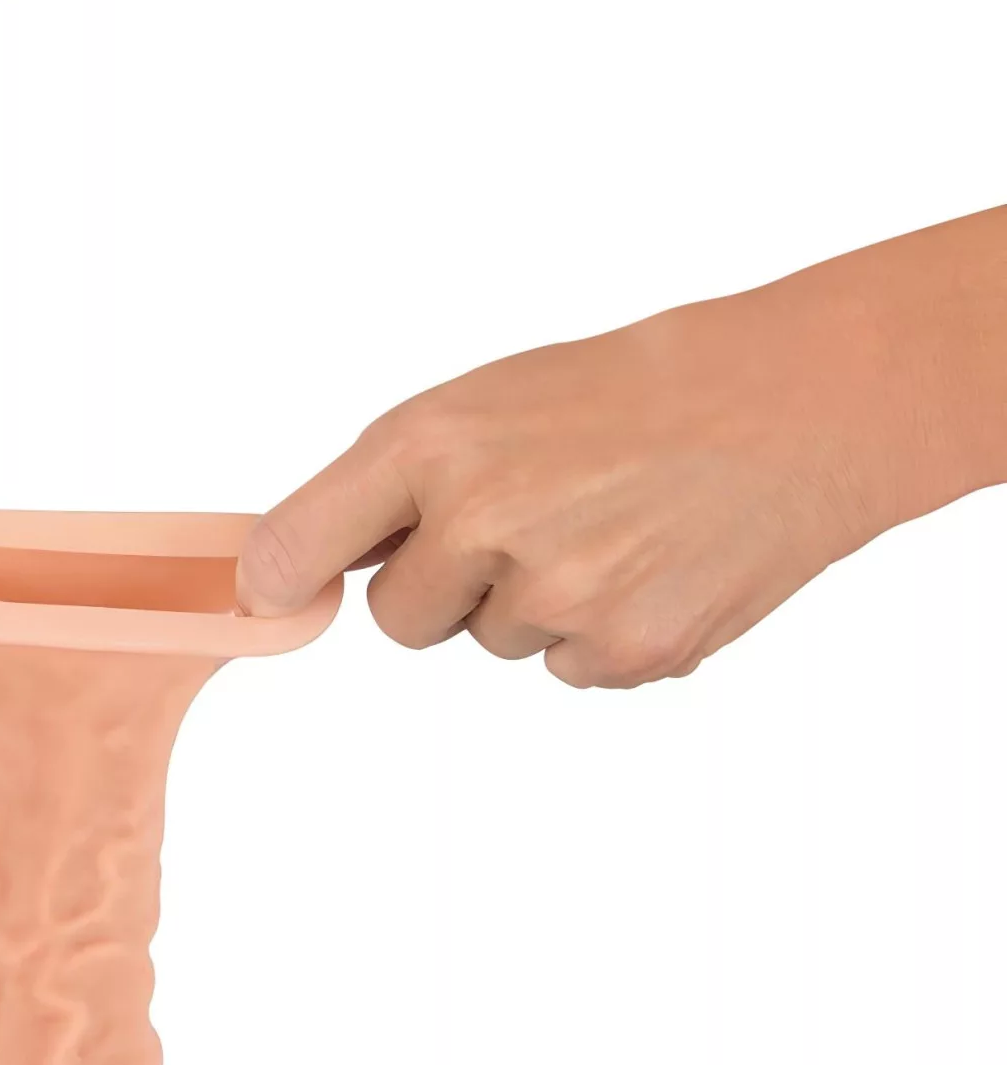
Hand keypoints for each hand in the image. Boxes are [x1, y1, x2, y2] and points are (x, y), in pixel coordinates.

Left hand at [236, 211, 1006, 687]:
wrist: (790, 407)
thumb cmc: (631, 394)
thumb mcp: (493, 399)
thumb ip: (395, 482)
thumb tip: (299, 565)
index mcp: (434, 442)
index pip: (299, 545)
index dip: (283, 578)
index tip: (274, 596)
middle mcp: (484, 520)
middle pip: (399, 622)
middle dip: (445, 587)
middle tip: (530, 521)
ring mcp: (557, 594)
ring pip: (492, 642)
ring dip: (533, 603)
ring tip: (609, 527)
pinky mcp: (623, 650)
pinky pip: (566, 669)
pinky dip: (598, 632)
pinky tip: (649, 566)